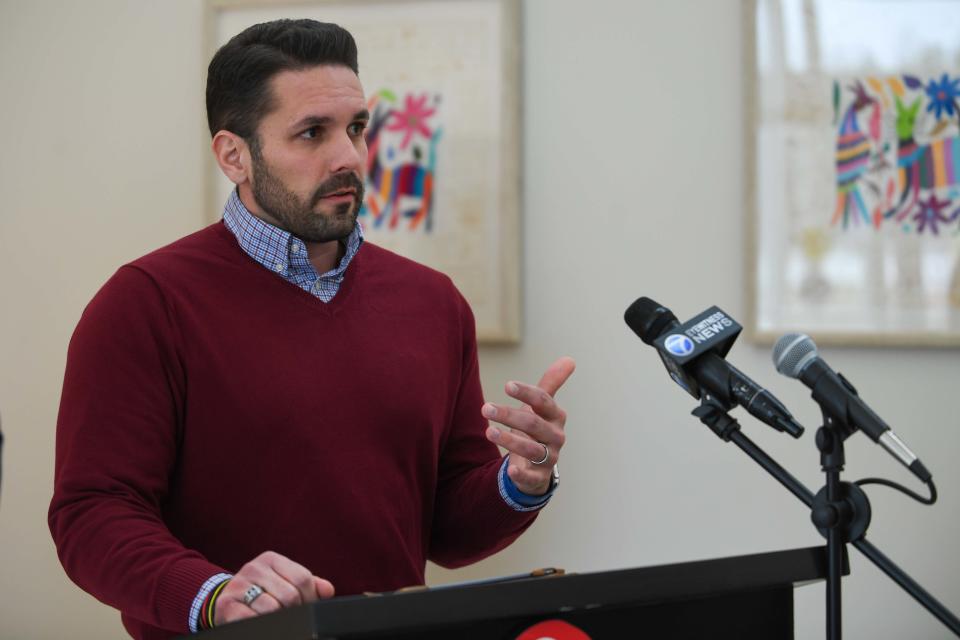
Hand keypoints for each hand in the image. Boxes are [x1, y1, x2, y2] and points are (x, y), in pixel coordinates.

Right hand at [214, 551, 334, 625]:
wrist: (225, 600)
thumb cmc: (262, 592)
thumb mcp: (283, 581)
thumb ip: (308, 584)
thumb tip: (328, 590)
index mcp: (271, 559)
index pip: (302, 578)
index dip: (310, 598)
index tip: (307, 608)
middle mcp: (253, 568)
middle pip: (290, 595)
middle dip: (296, 611)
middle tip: (294, 618)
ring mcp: (238, 585)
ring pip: (272, 608)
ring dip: (279, 620)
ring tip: (278, 621)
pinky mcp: (226, 605)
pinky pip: (252, 618)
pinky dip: (261, 624)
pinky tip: (261, 622)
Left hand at [482, 356, 575, 495]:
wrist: (539, 464)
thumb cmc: (537, 428)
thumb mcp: (541, 406)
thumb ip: (551, 383)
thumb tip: (570, 359)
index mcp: (556, 416)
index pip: (543, 401)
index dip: (526, 393)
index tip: (507, 385)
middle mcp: (555, 436)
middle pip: (533, 424)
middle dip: (509, 415)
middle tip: (485, 408)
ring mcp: (549, 458)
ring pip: (531, 449)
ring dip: (510, 441)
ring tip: (488, 432)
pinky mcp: (539, 478)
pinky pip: (531, 477)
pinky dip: (521, 474)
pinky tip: (510, 469)